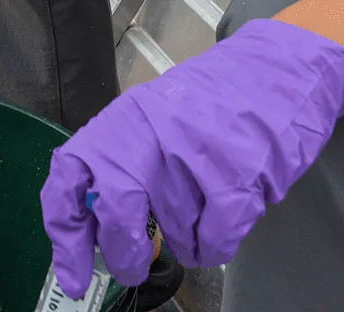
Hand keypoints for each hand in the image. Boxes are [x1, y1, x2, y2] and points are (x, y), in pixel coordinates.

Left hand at [40, 19, 343, 295]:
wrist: (278, 69)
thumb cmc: (217, 98)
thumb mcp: (156, 115)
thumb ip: (126, 161)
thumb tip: (99, 226)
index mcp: (125, 120)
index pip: (69, 178)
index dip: (65, 234)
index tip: (74, 275)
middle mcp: (151, 135)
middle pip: (118, 218)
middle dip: (126, 254)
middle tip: (136, 263)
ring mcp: (194, 154)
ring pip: (174, 233)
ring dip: (188, 236)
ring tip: (206, 201)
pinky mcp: (235, 174)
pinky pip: (214, 239)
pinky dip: (219, 240)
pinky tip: (228, 212)